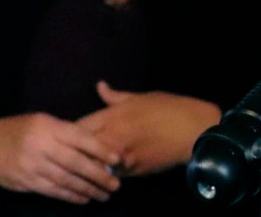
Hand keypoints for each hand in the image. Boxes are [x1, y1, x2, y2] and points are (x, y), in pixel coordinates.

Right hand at [0, 113, 121, 203]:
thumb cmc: (21, 130)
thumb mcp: (43, 121)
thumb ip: (66, 132)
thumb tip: (96, 147)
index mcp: (48, 126)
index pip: (79, 138)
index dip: (100, 149)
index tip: (117, 159)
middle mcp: (40, 146)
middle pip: (75, 162)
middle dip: (98, 175)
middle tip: (115, 184)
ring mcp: (31, 165)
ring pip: (65, 180)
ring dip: (87, 189)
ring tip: (104, 194)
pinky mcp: (25, 181)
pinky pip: (51, 190)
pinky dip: (69, 196)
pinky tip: (83, 198)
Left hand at [76, 81, 220, 175]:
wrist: (194, 131)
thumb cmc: (169, 108)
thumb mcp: (142, 97)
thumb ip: (115, 96)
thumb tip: (99, 86)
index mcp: (113, 116)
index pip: (76, 128)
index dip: (69, 132)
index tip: (67, 134)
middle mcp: (112, 138)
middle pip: (79, 150)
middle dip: (73, 151)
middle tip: (70, 151)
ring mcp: (120, 157)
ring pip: (92, 166)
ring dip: (87, 165)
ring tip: (83, 164)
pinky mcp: (131, 172)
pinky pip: (110, 174)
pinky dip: (105, 172)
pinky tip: (105, 171)